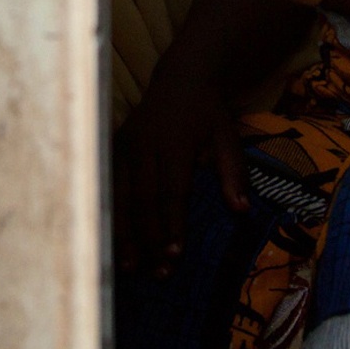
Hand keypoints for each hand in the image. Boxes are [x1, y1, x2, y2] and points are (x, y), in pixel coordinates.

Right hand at [113, 67, 248, 279]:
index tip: (174, 254)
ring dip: (125, 233)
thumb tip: (240, 210)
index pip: (171, 190)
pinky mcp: (114, 146)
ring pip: (120, 195)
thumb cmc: (207, 112)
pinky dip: (111, 215)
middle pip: (143, 198)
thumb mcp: (227, 135)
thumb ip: (233, 171)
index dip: (172, 224)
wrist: (181, 76)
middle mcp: (144, 143)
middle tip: (157, 272)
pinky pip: (108, 185)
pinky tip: (113, 240)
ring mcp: (125, 144)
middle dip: (149, 238)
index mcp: (175, 141)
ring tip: (131, 267)